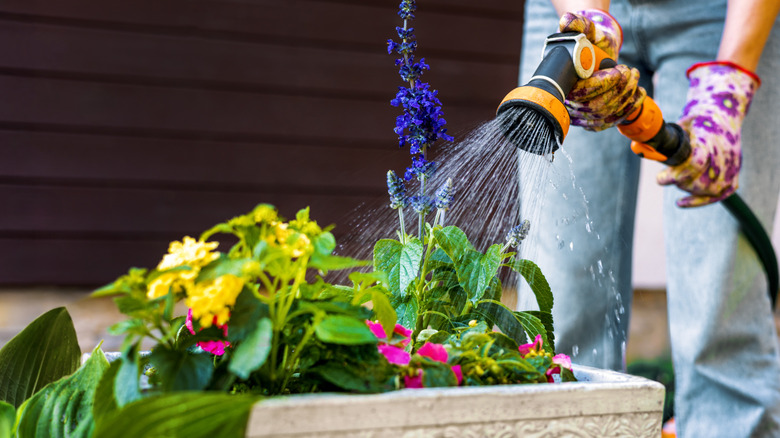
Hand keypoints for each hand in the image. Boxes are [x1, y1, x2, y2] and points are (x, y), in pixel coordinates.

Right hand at [558, 10, 643, 130]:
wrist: (597, 53)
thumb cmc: (589, 42)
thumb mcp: (584, 31)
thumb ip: (576, 25)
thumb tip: (566, 22)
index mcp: (564, 84)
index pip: (580, 93)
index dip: (601, 85)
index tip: (618, 70)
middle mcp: (570, 103)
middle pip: (595, 107)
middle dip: (618, 90)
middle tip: (630, 71)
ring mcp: (583, 115)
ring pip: (607, 114)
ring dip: (627, 94)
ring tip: (634, 75)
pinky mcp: (596, 120)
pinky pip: (613, 120)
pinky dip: (630, 107)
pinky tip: (638, 92)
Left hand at [657, 62, 759, 206]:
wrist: (723, 113)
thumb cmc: (697, 120)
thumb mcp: (679, 124)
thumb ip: (662, 138)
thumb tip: (638, 148)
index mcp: (709, 140)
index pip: (694, 164)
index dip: (675, 175)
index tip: (660, 177)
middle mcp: (723, 154)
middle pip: (699, 182)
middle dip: (679, 182)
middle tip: (665, 177)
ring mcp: (731, 166)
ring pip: (710, 189)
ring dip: (689, 190)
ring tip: (677, 180)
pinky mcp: (735, 173)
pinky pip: (721, 193)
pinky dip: (700, 200)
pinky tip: (681, 202)